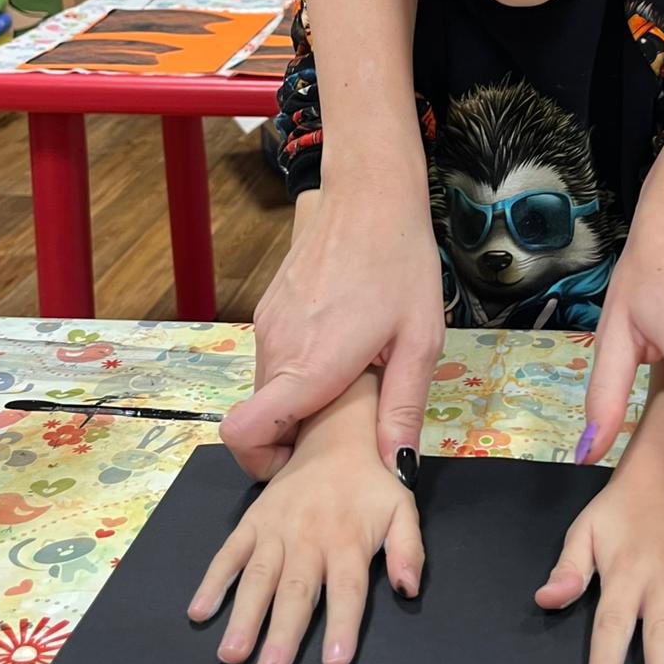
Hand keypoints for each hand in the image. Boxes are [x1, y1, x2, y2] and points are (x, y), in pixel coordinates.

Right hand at [188, 376, 422, 663]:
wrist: (335, 438)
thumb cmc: (371, 485)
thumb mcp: (402, 511)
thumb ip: (408, 550)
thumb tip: (408, 590)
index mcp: (348, 541)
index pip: (347, 590)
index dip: (342, 625)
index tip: (333, 663)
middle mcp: (309, 538)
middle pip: (296, 592)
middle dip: (281, 634)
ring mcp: (276, 531)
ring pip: (258, 578)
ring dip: (243, 617)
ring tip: (230, 654)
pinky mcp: (252, 522)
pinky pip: (228, 553)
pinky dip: (213, 581)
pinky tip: (199, 611)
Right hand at [222, 178, 444, 480]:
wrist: (370, 195)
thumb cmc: (401, 263)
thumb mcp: (419, 342)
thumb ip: (401, 409)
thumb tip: (394, 468)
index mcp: (310, 366)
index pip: (244, 434)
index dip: (264, 462)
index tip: (302, 461)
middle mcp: (277, 348)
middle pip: (262, 419)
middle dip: (294, 433)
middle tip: (347, 419)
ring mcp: (267, 325)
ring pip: (268, 387)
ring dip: (300, 398)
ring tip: (351, 377)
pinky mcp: (268, 308)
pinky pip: (274, 356)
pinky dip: (298, 367)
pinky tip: (341, 344)